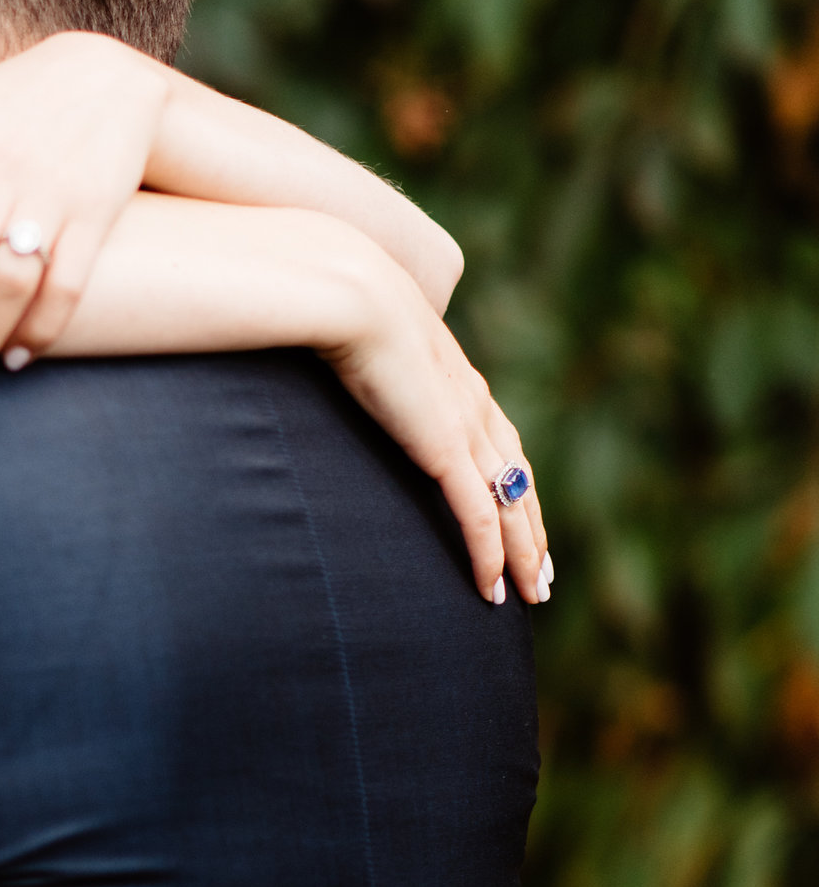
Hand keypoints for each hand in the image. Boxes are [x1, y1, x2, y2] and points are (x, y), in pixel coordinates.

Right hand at [322, 251, 550, 605]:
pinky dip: (489, 557)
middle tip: (542, 576)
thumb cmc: (344, 308)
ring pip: (512, 507)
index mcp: (460, 382)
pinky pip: (479, 517)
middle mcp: (476, 408)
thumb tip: (353, 375)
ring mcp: (466, 429)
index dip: (515, 488)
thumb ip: (376, 369)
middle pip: (520, 482)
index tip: (520, 522)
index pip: (503, 447)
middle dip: (533, 533)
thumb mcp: (367, 344)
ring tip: (531, 594)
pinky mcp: (446, 449)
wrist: (350, 293)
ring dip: (523, 555)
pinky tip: (491, 590)